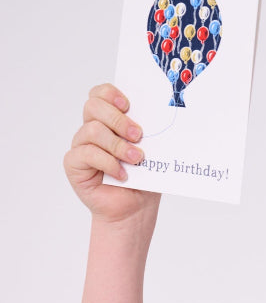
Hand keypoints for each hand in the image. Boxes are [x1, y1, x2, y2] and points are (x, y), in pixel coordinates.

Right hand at [64, 83, 160, 223]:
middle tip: (138, 135)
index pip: (100, 94)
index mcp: (109, 120)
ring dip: (118, 145)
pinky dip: (109, 163)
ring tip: (136, 159)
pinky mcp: (74, 164)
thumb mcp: (151, 152)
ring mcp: (81, 145)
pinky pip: (88, 154)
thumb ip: (147, 133)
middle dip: (117, 119)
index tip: (129, 105)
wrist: (135, 209)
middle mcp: (92, 129)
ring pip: (93, 130)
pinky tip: (123, 175)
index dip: (111, 94)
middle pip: (93, 106)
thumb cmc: (143, 179)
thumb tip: (154, 117)